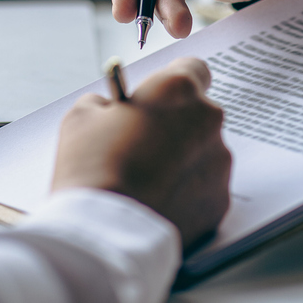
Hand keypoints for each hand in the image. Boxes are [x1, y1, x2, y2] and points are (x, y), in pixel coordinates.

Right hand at [51, 58, 230, 248]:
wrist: (105, 232)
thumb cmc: (92, 167)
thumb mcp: (82, 116)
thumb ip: (107, 103)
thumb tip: (112, 110)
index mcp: (178, 90)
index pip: (193, 70)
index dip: (172, 83)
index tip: (158, 98)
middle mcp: (208, 121)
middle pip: (198, 115)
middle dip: (175, 126)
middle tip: (142, 145)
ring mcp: (218, 163)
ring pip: (203, 153)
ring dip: (182, 160)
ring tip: (146, 181)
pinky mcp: (220, 201)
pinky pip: (205, 188)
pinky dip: (187, 193)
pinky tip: (158, 203)